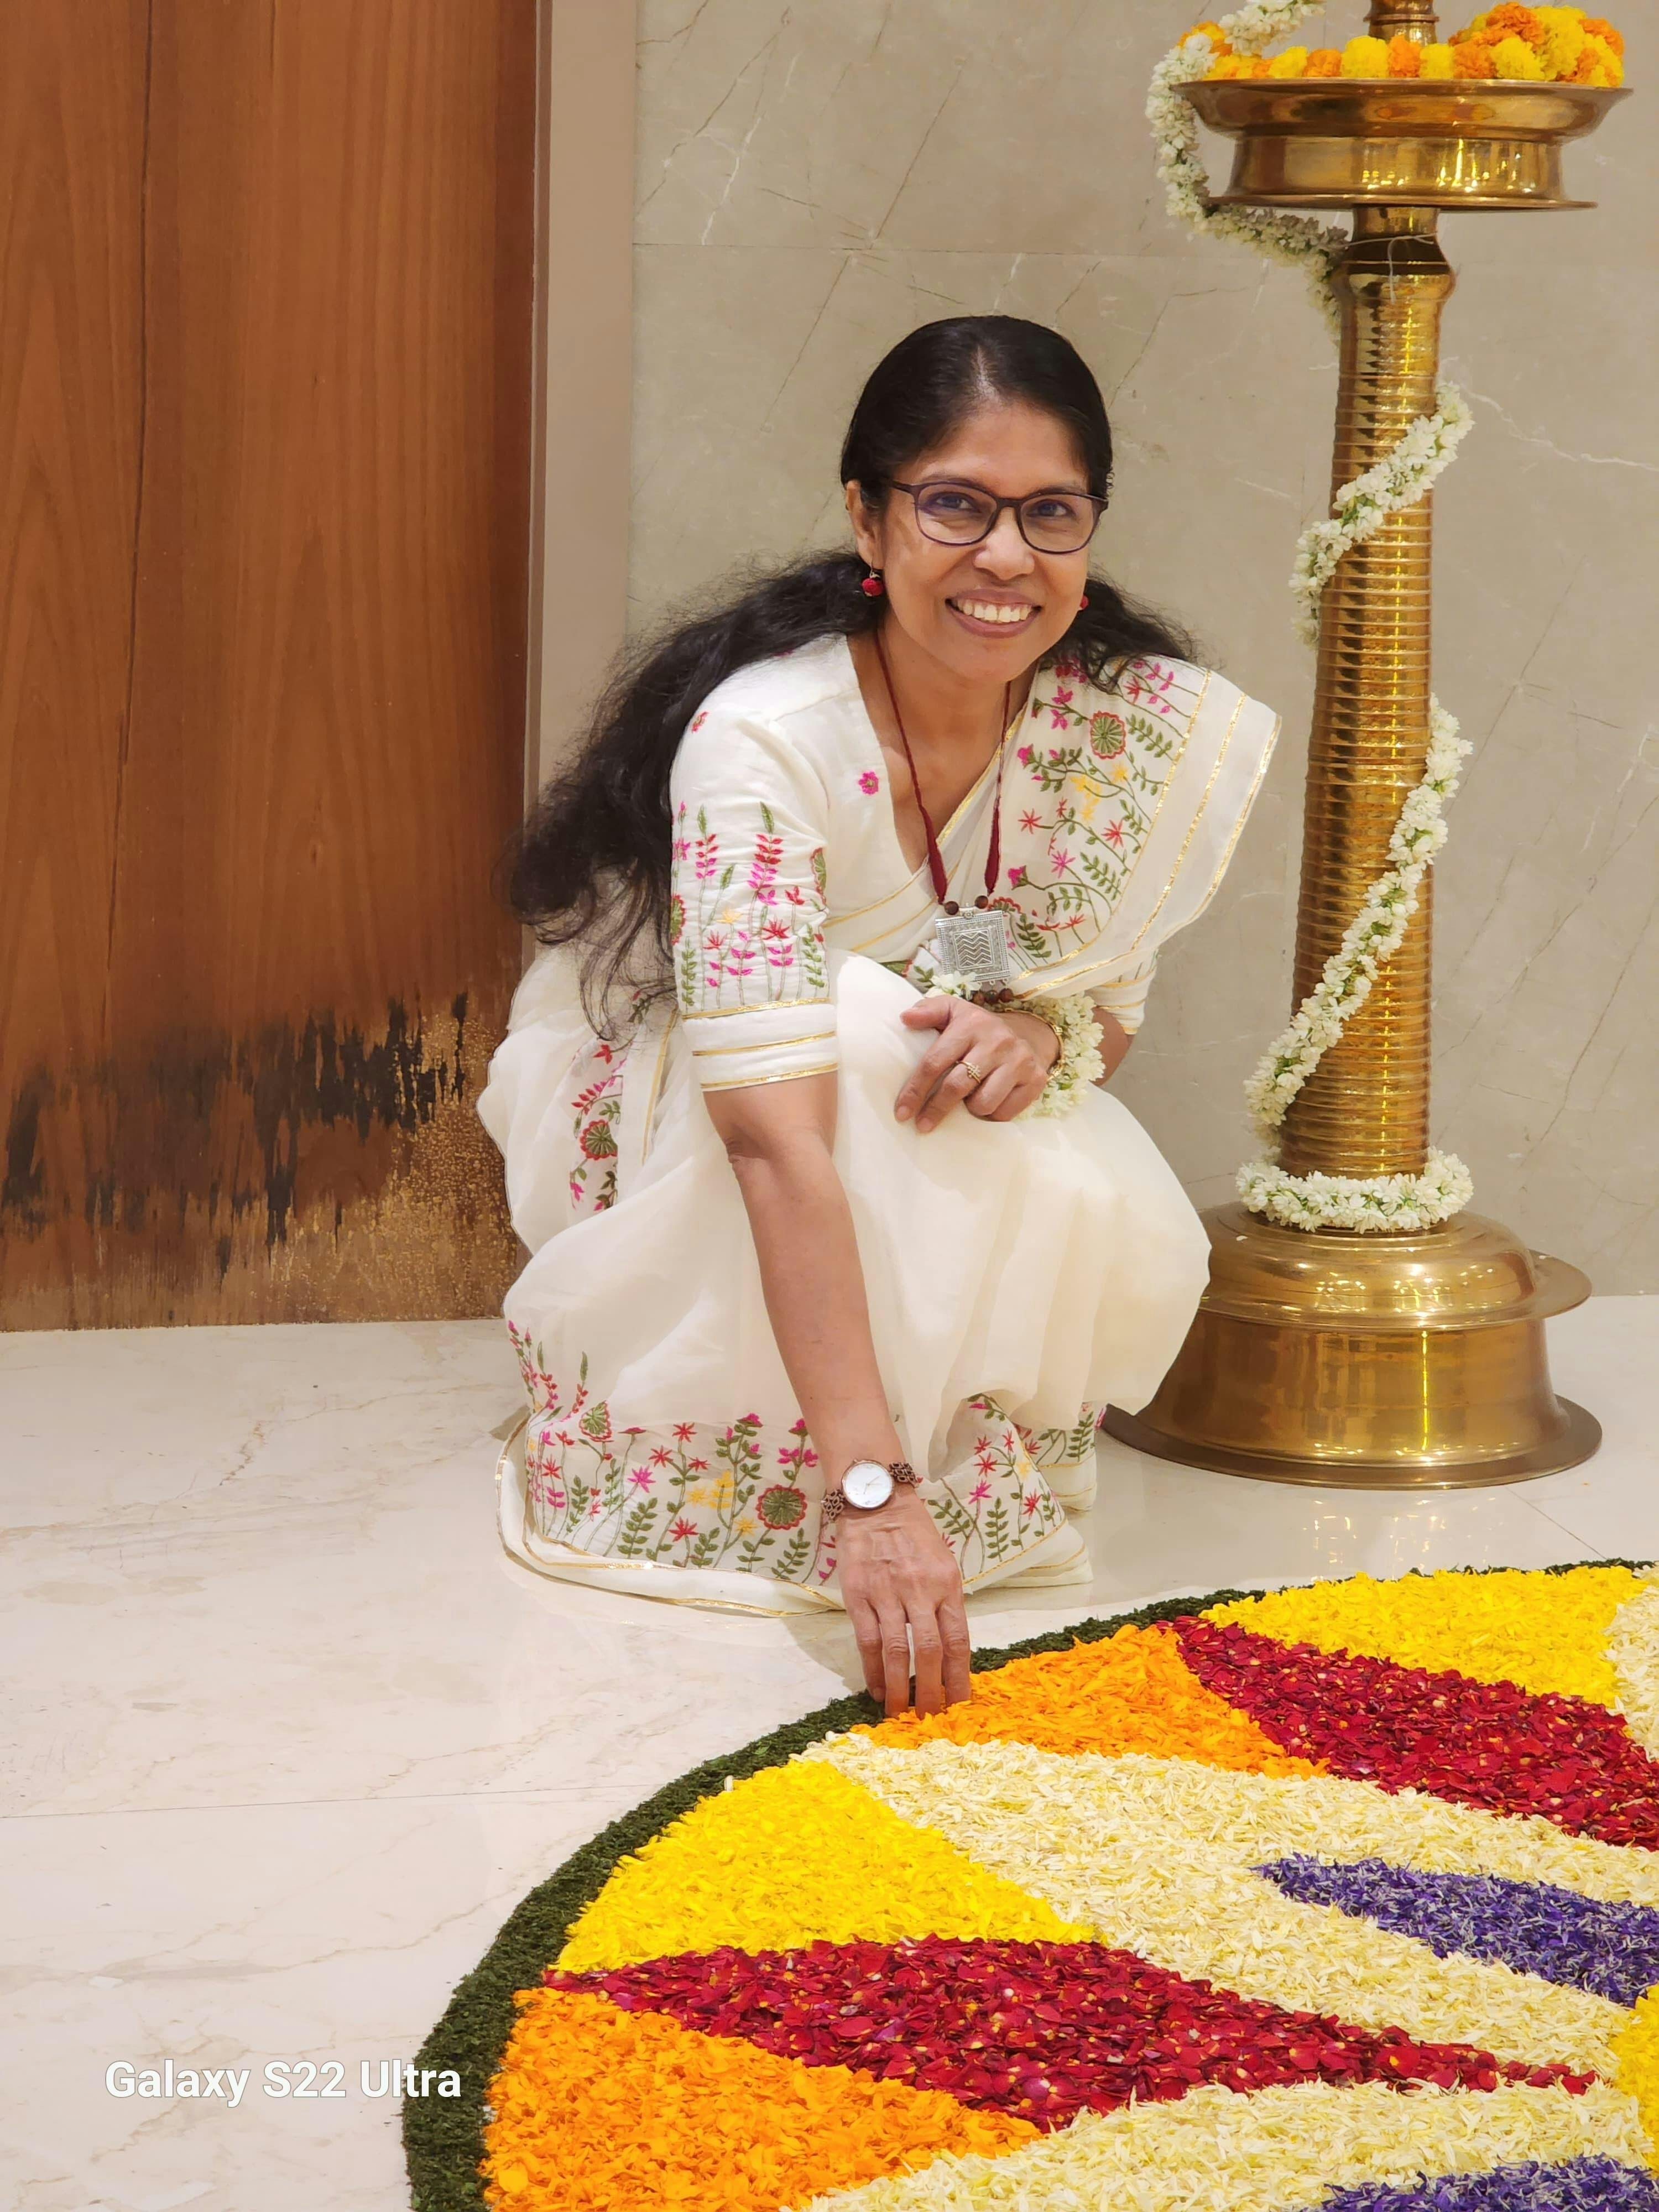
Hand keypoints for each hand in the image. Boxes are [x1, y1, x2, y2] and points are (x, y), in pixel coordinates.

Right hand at [836, 1488, 970, 1715]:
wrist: (877, 1502)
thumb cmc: (915, 1536)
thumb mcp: (943, 1564)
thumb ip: (946, 1603)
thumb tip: (950, 1653)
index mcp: (947, 1585)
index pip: (957, 1640)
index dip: (959, 1677)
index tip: (960, 1705)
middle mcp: (920, 1590)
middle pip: (929, 1651)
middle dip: (932, 1691)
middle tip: (930, 1720)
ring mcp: (887, 1593)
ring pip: (897, 1651)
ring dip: (900, 1688)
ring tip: (900, 1714)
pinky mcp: (858, 1594)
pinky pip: (867, 1640)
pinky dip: (872, 1669)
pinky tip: (877, 1689)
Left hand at [895, 996, 1058, 1130]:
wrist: (1026, 1033)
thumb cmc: (977, 1029)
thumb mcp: (954, 1011)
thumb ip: (929, 1011)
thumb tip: (905, 1017)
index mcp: (971, 1024)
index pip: (935, 1062)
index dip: (915, 1090)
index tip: (901, 1112)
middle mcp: (997, 1042)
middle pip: (957, 1086)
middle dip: (935, 1109)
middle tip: (922, 1125)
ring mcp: (1018, 1061)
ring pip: (983, 1103)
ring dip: (970, 1109)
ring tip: (967, 1101)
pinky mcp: (1035, 1080)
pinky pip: (1005, 1113)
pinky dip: (992, 1114)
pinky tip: (989, 1103)